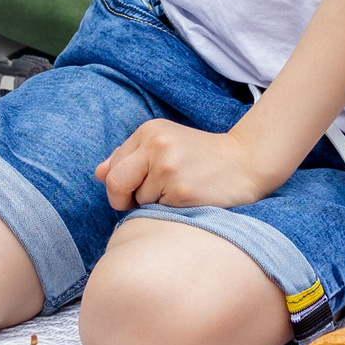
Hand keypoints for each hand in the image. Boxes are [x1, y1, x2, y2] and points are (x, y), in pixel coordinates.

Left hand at [95, 117, 281, 211]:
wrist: (247, 163)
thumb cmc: (201, 158)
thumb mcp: (164, 146)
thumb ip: (129, 158)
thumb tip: (98, 173)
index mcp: (149, 131)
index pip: (112, 169)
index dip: (121, 186)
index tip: (140, 189)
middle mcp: (156, 145)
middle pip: (115, 184)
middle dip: (125, 199)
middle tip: (148, 201)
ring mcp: (168, 168)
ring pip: (138, 201)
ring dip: (153, 205)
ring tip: (180, 193)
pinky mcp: (181, 191)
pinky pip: (157, 212)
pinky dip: (168, 213)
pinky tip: (188, 200)